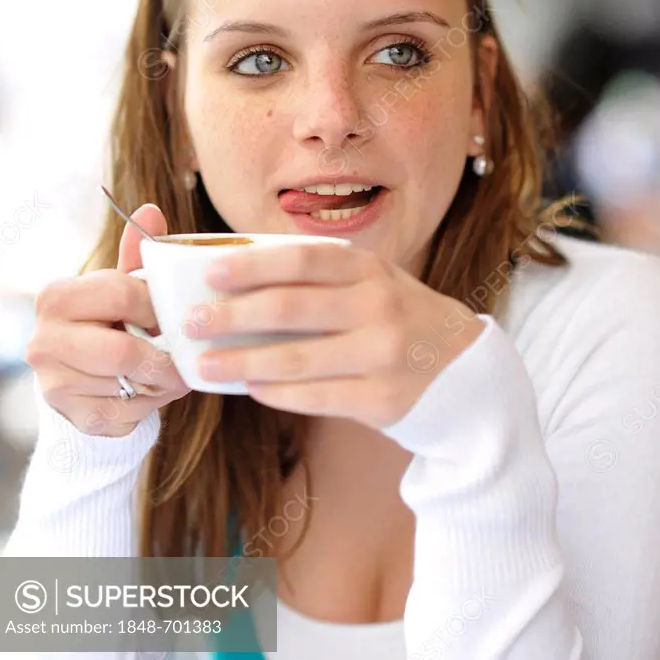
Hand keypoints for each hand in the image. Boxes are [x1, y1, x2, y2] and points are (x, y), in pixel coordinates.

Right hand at [27, 204, 190, 436]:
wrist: (83, 378)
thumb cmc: (110, 324)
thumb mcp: (122, 287)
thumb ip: (137, 253)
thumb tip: (150, 210)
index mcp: (57, 296)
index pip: (122, 294)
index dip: (158, 308)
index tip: (173, 316)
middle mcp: (44, 339)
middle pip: (123, 351)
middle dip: (163, 358)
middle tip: (182, 359)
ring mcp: (53, 382)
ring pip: (129, 384)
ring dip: (161, 383)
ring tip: (168, 373)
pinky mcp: (72, 415)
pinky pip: (127, 413)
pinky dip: (148, 405)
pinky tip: (147, 392)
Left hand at [189, 243, 485, 429]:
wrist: (469, 375)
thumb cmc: (401, 322)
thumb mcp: (373, 285)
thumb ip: (321, 279)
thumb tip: (240, 280)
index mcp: (370, 270)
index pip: (304, 260)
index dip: (254, 264)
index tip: (209, 272)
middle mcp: (379, 307)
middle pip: (291, 308)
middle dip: (233, 316)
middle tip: (191, 323)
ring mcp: (383, 355)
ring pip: (297, 359)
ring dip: (242, 363)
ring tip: (204, 366)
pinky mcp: (384, 400)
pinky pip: (317, 397)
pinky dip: (278, 394)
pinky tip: (251, 390)